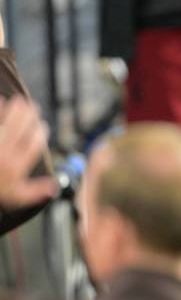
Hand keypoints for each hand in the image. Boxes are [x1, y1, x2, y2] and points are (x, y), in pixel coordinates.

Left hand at [0, 96, 56, 210]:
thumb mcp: (17, 197)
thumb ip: (37, 191)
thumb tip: (55, 186)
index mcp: (15, 168)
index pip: (32, 146)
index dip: (40, 134)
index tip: (44, 127)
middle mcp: (3, 156)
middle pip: (19, 131)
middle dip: (29, 117)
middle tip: (34, 107)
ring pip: (5, 125)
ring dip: (14, 111)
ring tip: (20, 101)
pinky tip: (1, 101)